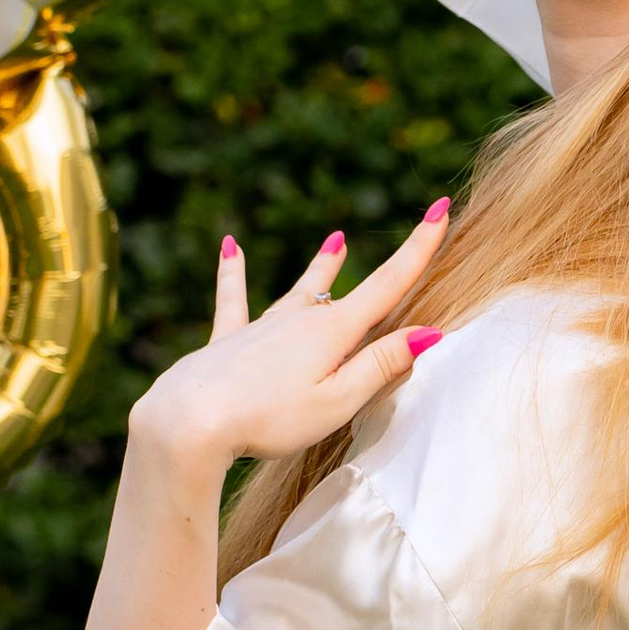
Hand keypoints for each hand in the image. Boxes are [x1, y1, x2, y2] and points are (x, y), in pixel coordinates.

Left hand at [124, 209, 451, 492]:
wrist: (189, 421)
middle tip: (409, 231)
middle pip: (350, 289)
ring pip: (299, 290)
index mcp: (332, 333)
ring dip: (321, 267)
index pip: (388, 284)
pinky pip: (233, 299)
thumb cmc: (267, 419)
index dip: (419, 247)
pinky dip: (233, 272)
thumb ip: (379, 366)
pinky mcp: (226, 341)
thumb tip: (428, 331)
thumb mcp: (336, 401)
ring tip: (336, 239)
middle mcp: (299, 319)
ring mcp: (261, 327)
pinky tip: (229, 246)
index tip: (440, 208)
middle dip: (384, 266)